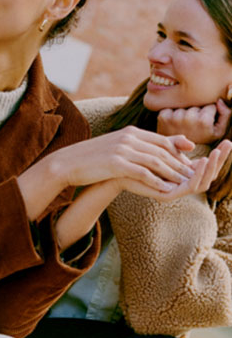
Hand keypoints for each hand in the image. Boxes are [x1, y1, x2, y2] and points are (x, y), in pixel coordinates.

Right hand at [52, 126, 195, 192]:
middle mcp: (129, 138)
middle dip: (179, 163)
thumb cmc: (91, 158)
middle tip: (191, 175)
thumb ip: (132, 147)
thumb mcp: (114, 147)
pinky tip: (165, 189)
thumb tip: (147, 152)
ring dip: (172, 173)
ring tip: (183, 183)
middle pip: (162, 150)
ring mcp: (123, 149)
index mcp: (130, 132)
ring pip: (155, 161)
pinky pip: (142, 172)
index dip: (177, 152)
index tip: (187, 163)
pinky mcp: (116, 163)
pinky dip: (156, 181)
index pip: (161, 140)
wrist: (67, 162)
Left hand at [117, 139, 231, 200]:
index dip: (219, 156)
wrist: (118, 169)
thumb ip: (176, 146)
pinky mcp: (168, 195)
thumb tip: (192, 145)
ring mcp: (176, 192)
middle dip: (219, 161)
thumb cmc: (137, 157)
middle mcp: (181, 185)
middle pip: (209, 176)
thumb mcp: (162, 148)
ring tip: (215, 153)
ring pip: (202, 183)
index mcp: (183, 174)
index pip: (207, 167)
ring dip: (211, 168)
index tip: (227, 142)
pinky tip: (201, 161)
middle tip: (228, 145)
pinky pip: (189, 187)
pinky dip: (198, 175)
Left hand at [157, 100, 231, 143]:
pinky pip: (170, 108)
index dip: (209, 114)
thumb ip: (225, 114)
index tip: (204, 124)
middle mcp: (188, 118)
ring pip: (183, 106)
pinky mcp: (163, 118)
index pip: (210, 106)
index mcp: (203, 121)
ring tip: (184, 126)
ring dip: (183, 113)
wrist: (180, 155)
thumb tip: (219, 101)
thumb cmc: (203, 141)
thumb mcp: (219, 131)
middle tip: (193, 126)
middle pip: (196, 106)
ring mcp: (174, 118)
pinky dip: (171, 114)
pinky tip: (174, 125)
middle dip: (196, 113)